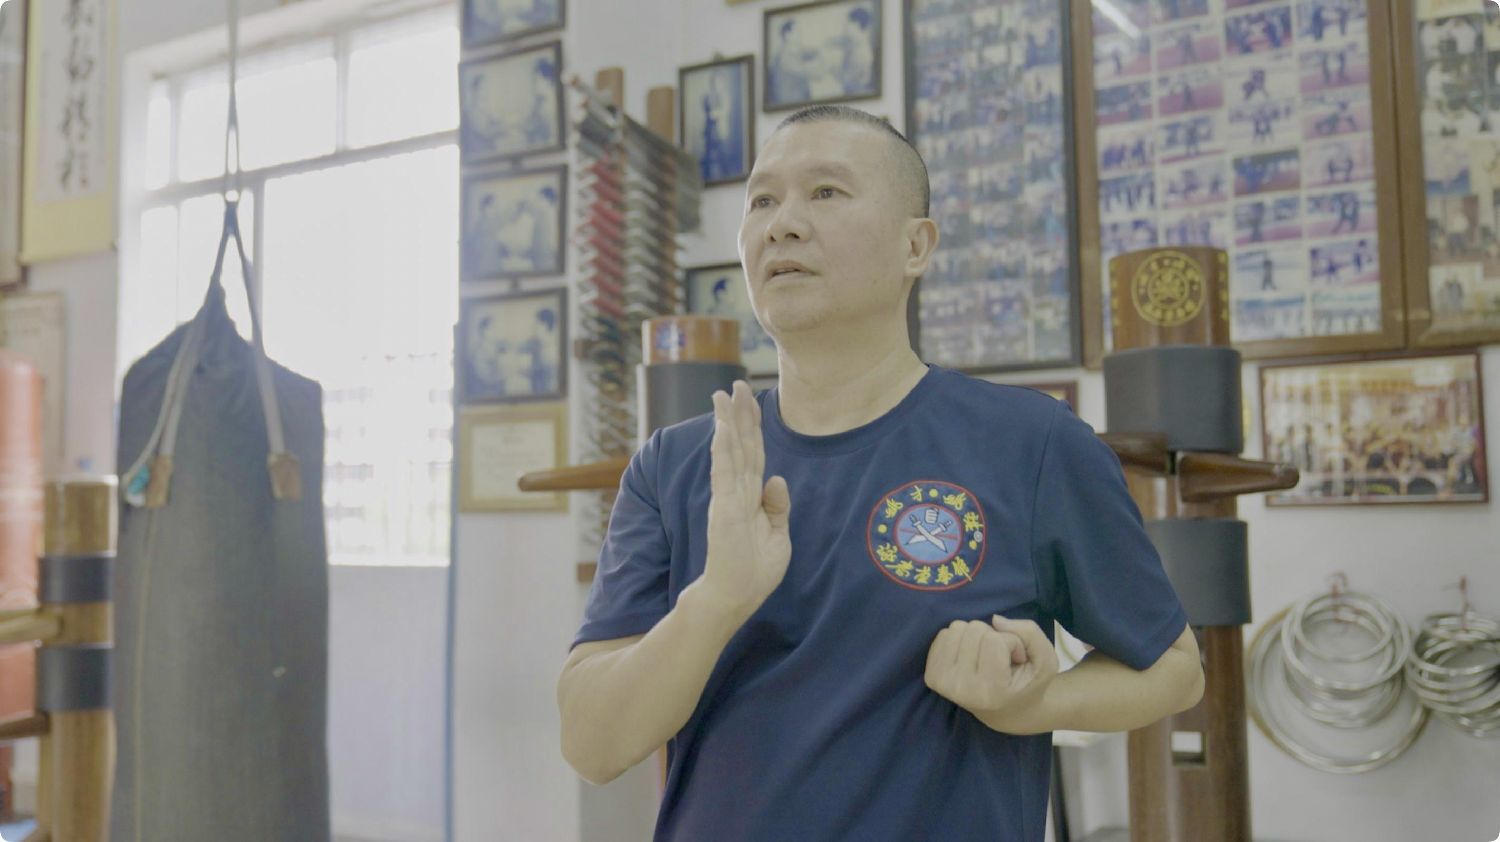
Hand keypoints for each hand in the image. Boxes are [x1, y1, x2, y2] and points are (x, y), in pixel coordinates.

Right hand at [696, 381, 792, 620]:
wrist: (734, 598)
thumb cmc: (754, 573)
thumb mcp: (778, 537)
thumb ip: (777, 507)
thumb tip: (777, 478)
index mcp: (751, 497)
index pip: (753, 454)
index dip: (752, 427)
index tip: (750, 401)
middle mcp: (737, 492)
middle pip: (740, 445)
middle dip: (738, 414)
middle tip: (735, 384)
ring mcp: (729, 499)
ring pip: (730, 452)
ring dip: (728, 422)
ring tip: (724, 395)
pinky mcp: (725, 510)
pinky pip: (724, 473)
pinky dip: (723, 449)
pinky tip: (722, 428)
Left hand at [924, 615, 1060, 733]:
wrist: (1007, 712)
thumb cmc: (1028, 683)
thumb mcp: (1046, 660)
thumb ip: (1029, 633)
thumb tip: (994, 620)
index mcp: (991, 691)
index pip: (994, 640)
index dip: (1011, 641)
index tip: (1016, 660)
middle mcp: (963, 690)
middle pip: (974, 630)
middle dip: (992, 637)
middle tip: (1000, 660)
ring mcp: (943, 684)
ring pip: (957, 628)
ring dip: (975, 636)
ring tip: (985, 658)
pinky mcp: (931, 677)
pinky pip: (943, 634)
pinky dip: (960, 639)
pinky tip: (970, 658)